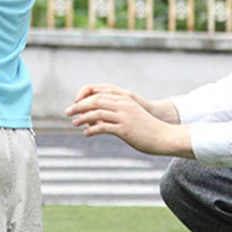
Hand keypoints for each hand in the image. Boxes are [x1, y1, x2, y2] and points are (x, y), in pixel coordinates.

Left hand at [65, 90, 193, 157]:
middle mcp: (123, 105)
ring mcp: (124, 116)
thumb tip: (96, 119)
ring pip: (96, 113)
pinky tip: (86, 133)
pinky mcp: (124, 129)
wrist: (164, 137)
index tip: (75, 104)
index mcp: (124, 99)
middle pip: (94, 101)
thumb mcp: (130, 116)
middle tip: (67, 112)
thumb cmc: (146, 128)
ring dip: (82, 118)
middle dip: (78, 106)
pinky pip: (102, 127)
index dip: (84, 98)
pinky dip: (91, 129)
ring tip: (73, 123)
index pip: (98, 94)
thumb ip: (115, 114)